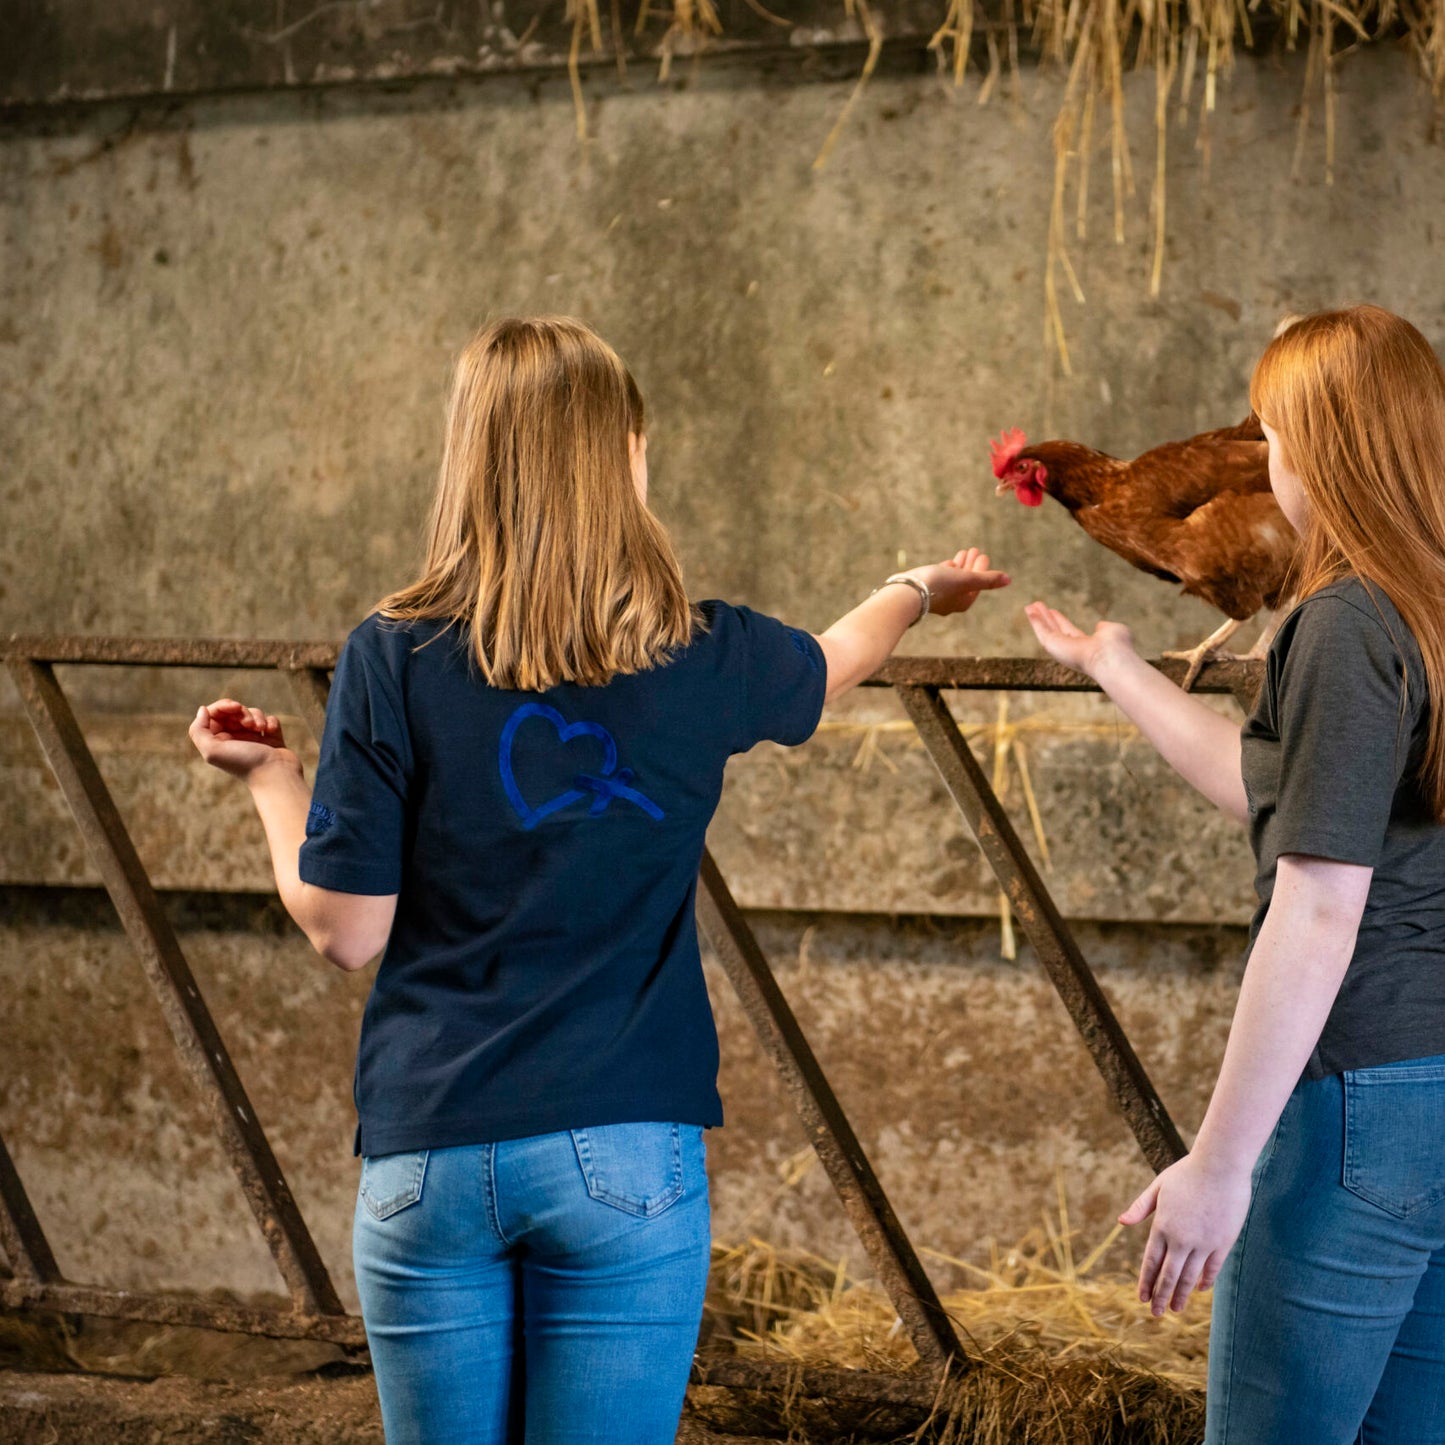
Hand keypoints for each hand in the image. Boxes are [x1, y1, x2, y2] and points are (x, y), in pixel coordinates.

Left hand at [189, 699, 299, 781]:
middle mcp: (234, 739)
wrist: (275, 775)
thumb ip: (199, 730)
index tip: (235, 708)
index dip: (223, 706)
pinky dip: (271, 722)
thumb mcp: (212, 750)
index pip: (215, 714)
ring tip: (261, 729)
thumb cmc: (244, 764)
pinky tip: (270, 731)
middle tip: (248, 723)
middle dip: (242, 712)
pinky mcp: (271, 738)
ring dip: (258, 717)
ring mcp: (254, 738)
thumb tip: (203, 709)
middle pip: (234, 711)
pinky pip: (270, 720)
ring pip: (253, 713)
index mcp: (218, 741)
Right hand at [912, 548, 1009, 617]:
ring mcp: (938, 597)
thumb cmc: (939, 586)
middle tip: (975, 550)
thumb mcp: (966, 579)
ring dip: (960, 565)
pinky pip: (940, 580)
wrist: (909, 592)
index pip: (978, 584)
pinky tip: (949, 563)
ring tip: (964, 552)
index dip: (982, 569)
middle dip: (972, 566)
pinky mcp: (926, 590)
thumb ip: (987, 579)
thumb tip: (1008, 580)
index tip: (983, 555)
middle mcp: (951, 603)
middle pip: (966, 582)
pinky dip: (947, 570)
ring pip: (953, 579)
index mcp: (963, 603)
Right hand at [1023, 601, 1136, 680]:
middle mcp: (1071, 649)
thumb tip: (1100, 625)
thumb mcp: (1112, 631)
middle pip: (1054, 631)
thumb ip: (1105, 628)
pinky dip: (1035, 621)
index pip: (1069, 631)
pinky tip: (1030, 611)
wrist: (1110, 657)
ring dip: (1037, 619)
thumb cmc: (1116, 647)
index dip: (1060, 621)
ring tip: (1029, 606)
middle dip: (1045, 619)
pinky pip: (1042, 631)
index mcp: (1085, 646)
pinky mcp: (1053, 646)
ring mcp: (1061, 649)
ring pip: (1046, 631)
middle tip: (1036, 607)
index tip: (1053, 611)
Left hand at [1120, 1152, 1252, 1315]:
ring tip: (1175, 1309)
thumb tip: (1121, 1222)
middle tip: (1156, 1313)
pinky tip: (1198, 1290)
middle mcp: (1181, 1238)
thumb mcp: (1159, 1186)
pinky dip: (1204, 1281)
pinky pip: (1212, 1268)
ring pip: (1190, 1277)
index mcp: (1162, 1225)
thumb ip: (1141, 1207)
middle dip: (1161, 1296)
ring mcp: (1204, 1242)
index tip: (1142, 1298)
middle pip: (1169, 1274)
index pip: (1151, 1261)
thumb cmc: (1187, 1172)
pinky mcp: (1223, 1242)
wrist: (1221, 1166)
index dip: (1146, 1281)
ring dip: (1181, 1294)